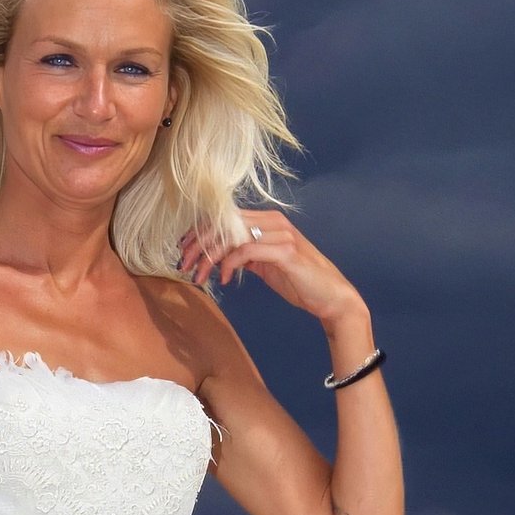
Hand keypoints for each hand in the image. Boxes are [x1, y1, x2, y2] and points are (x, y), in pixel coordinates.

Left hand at [179, 211, 363, 332]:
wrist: (330, 296)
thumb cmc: (299, 281)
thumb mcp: (266, 265)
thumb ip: (246, 255)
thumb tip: (222, 256)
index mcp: (267, 220)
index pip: (225, 218)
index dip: (200, 232)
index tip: (184, 251)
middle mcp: (273, 221)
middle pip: (224, 224)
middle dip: (198, 245)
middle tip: (185, 266)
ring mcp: (280, 234)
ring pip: (231, 236)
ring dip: (209, 258)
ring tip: (199, 277)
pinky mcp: (284, 251)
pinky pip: (246, 251)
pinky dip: (229, 265)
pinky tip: (223, 280)